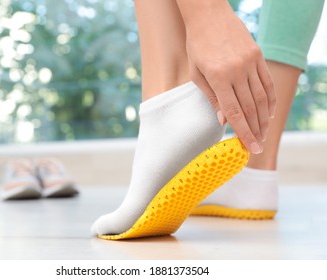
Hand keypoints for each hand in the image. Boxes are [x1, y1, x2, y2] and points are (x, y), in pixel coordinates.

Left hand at [176, 0, 275, 153]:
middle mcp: (237, 71)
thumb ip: (211, 97)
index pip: (234, 112)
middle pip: (251, 108)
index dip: (243, 133)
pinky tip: (270, 113)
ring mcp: (250, 62)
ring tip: (263, 133)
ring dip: (265, 119)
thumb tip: (223, 121)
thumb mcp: (196, 74)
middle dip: (255, 130)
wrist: (208, 16)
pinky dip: (270, 100)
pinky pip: (267, 82)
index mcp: (218, 77)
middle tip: (257, 146)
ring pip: (262, 98)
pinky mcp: (258, 56)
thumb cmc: (197, 47)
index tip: (250, 148)